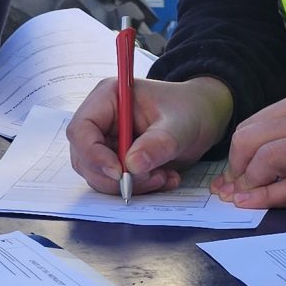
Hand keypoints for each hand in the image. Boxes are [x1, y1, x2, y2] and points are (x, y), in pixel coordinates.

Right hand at [66, 73, 232, 194]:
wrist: (204, 117)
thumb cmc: (190, 109)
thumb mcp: (180, 125)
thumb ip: (157, 143)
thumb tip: (131, 166)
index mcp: (109, 98)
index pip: (81, 129)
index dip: (93, 154)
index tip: (119, 173)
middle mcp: (102, 120)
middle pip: (84, 157)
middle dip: (114, 176)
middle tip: (150, 179)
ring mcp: (107, 141)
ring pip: (99, 175)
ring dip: (130, 184)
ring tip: (163, 176)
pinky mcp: (117, 160)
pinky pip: (116, 182)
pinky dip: (139, 187)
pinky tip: (164, 178)